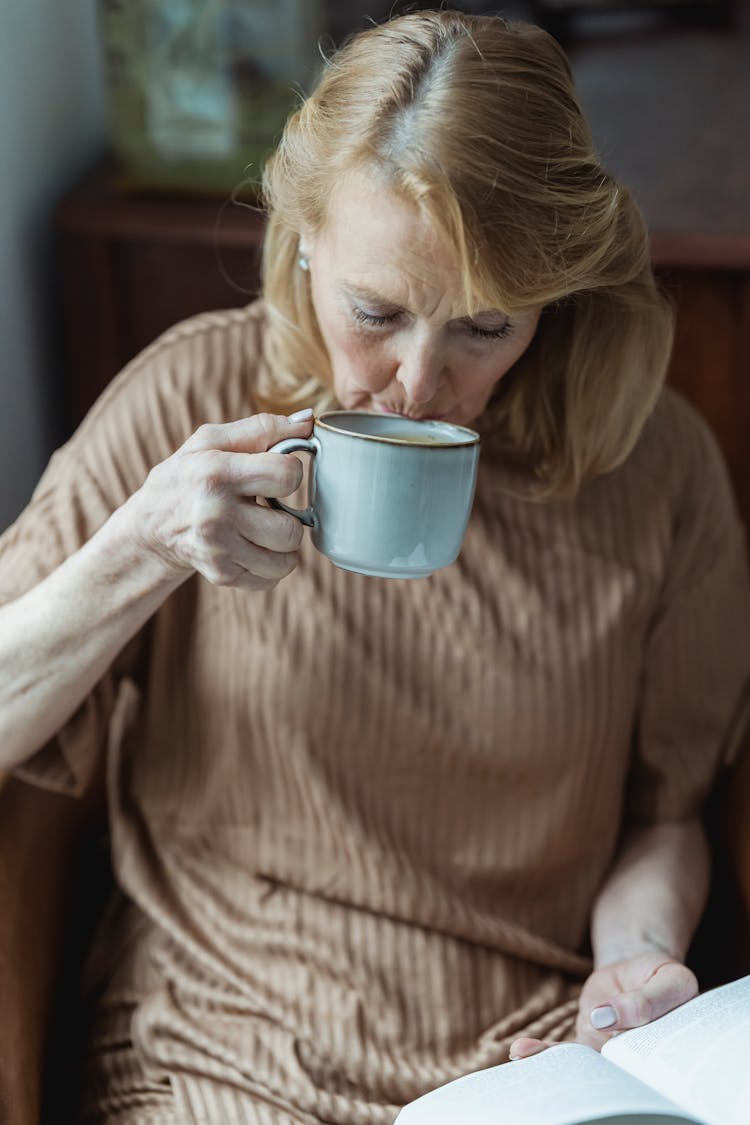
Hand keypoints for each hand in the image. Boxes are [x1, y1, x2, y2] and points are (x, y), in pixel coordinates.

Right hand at [129, 410, 313, 589]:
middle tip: (268, 508)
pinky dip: (269, 565)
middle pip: (292, 529)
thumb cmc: (188, 476)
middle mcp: (215, 514)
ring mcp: (218, 549)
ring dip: (282, 545)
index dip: (290, 472)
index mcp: (216, 472)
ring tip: (261, 529)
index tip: (275, 475)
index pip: (287, 475)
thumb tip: (309, 421)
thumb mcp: (211, 441)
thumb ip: (262, 428)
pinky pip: (272, 579)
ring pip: (287, 560)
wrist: (151, 526)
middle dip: (289, 518)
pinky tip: (250, 547)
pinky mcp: (221, 575)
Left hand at [509, 951, 697, 1059]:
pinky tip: (520, 1050)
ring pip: (586, 1066)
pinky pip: (569, 1052)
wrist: (640, 969)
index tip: (605, 1055)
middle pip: (615, 1077)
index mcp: (669, 1053)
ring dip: (554, 1064)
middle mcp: (638, 1061)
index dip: (633, 1077)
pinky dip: (544, 1052)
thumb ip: (644, 1000)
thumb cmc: (660, 973)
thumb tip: (604, 1018)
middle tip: (556, 1074)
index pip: (654, 1071)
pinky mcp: (591, 1041)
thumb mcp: (666, 977)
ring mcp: (611, 1052)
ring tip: (523, 1057)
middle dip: (586, 1078)